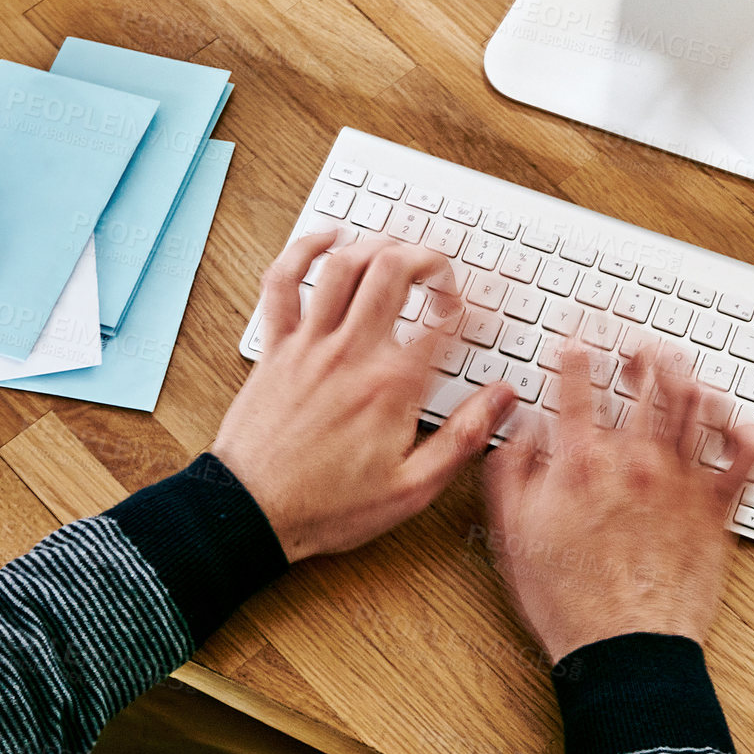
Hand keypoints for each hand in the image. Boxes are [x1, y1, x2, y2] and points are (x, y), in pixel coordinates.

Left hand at [213, 232, 516, 561]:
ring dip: (377, 245)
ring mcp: (310, 344)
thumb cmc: (327, 507)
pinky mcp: (277, 347)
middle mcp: (352, 353)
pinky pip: (284, 281)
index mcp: (392, 386)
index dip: (478, 308)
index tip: (489, 312)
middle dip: (430, 258)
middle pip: (396, 270)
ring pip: (345, 264)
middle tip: (445, 276)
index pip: (448, 324)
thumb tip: (502, 400)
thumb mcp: (412, 488)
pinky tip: (327, 239)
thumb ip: (463, 437)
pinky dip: (303, 250)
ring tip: (399, 251)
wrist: (251, 514)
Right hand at [484, 347, 753, 663]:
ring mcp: (679, 480)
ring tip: (678, 367)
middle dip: (639, 349)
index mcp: (581, 460)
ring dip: (686, 375)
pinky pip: (744, 461)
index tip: (578, 334)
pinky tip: (740, 425)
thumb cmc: (569, 600)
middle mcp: (634, 459)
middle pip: (645, 379)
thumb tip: (521, 430)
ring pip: (694, 404)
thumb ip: (513, 470)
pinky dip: (746, 435)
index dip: (577, 346)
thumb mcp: (513, 532)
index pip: (578, 380)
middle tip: (634, 343)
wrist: (624, 648)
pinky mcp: (714, 509)